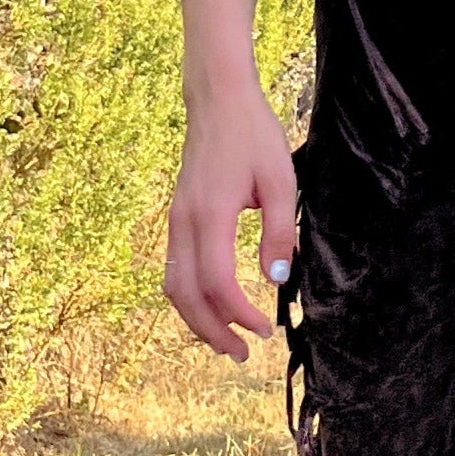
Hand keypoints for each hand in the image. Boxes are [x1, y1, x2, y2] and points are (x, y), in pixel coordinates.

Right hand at [165, 85, 298, 359]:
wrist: (218, 100)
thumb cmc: (253, 136)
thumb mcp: (281, 181)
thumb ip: (279, 232)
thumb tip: (277, 278)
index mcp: (210, 214)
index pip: (217, 282)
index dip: (239, 313)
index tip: (266, 328)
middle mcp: (184, 222)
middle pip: (186, 294)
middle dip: (212, 331)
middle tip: (242, 355)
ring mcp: (175, 220)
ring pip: (174, 286)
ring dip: (197, 320)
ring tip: (226, 342)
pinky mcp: (177, 218)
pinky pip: (174, 269)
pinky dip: (190, 298)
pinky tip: (213, 308)